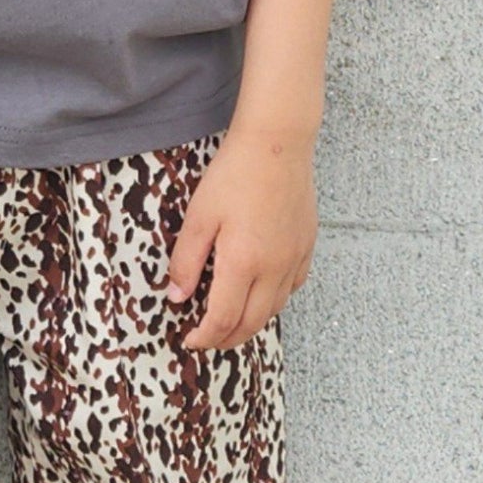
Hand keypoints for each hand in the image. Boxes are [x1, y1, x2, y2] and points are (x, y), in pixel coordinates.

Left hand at [165, 124, 318, 351]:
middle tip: (208, 340)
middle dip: (227, 339)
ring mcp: (293, 258)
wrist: (277, 142)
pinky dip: (275, 301)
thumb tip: (177, 298)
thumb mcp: (198, 218)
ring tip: (231, 324)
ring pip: (275, 309)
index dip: (205, 337)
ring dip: (251, 324)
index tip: (190, 340)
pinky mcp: (306, 245)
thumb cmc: (234, 175)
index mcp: (242, 263)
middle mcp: (273, 268)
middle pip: (252, 323)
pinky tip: (261, 296)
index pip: (223, 319)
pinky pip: (293, 287)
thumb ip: (185, 263)